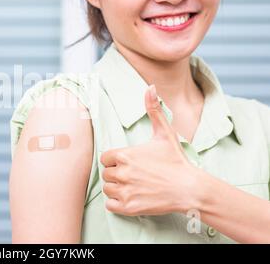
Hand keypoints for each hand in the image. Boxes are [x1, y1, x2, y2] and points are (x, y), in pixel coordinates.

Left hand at [100, 85, 199, 215]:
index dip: (115, 160)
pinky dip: (116, 203)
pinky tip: (130, 197)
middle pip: (106, 173)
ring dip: (116, 188)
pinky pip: (110, 206)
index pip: (105, 157)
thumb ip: (153, 109)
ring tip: (134, 186)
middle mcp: (121, 173)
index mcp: (124, 155)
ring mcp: (125, 191)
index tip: (129, 162)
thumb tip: (150, 87)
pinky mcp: (129, 208)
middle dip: (117, 174)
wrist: (190, 188)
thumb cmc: (175, 160)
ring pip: (108, 189)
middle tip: (134, 175)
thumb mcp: (164, 132)